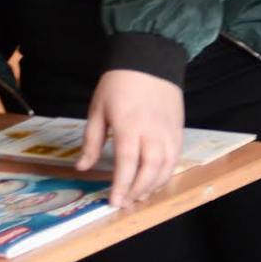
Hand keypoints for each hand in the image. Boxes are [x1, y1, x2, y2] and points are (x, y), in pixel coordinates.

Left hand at [78, 69, 183, 206]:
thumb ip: (92, 141)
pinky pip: (176, 156)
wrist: (150, 59)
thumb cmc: (119, 83)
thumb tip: (82, 167)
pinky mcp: (178, 129)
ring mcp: (168, 130)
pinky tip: (156, 180)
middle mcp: (152, 131)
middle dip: (137, 190)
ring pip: (166, 166)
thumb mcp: (98, 109)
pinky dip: (167, 172)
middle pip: (150, 169)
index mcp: (129, 125)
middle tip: (126, 202)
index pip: (127, 163)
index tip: (114, 201)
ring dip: (154, 185)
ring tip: (140, 195)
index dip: (121, 185)